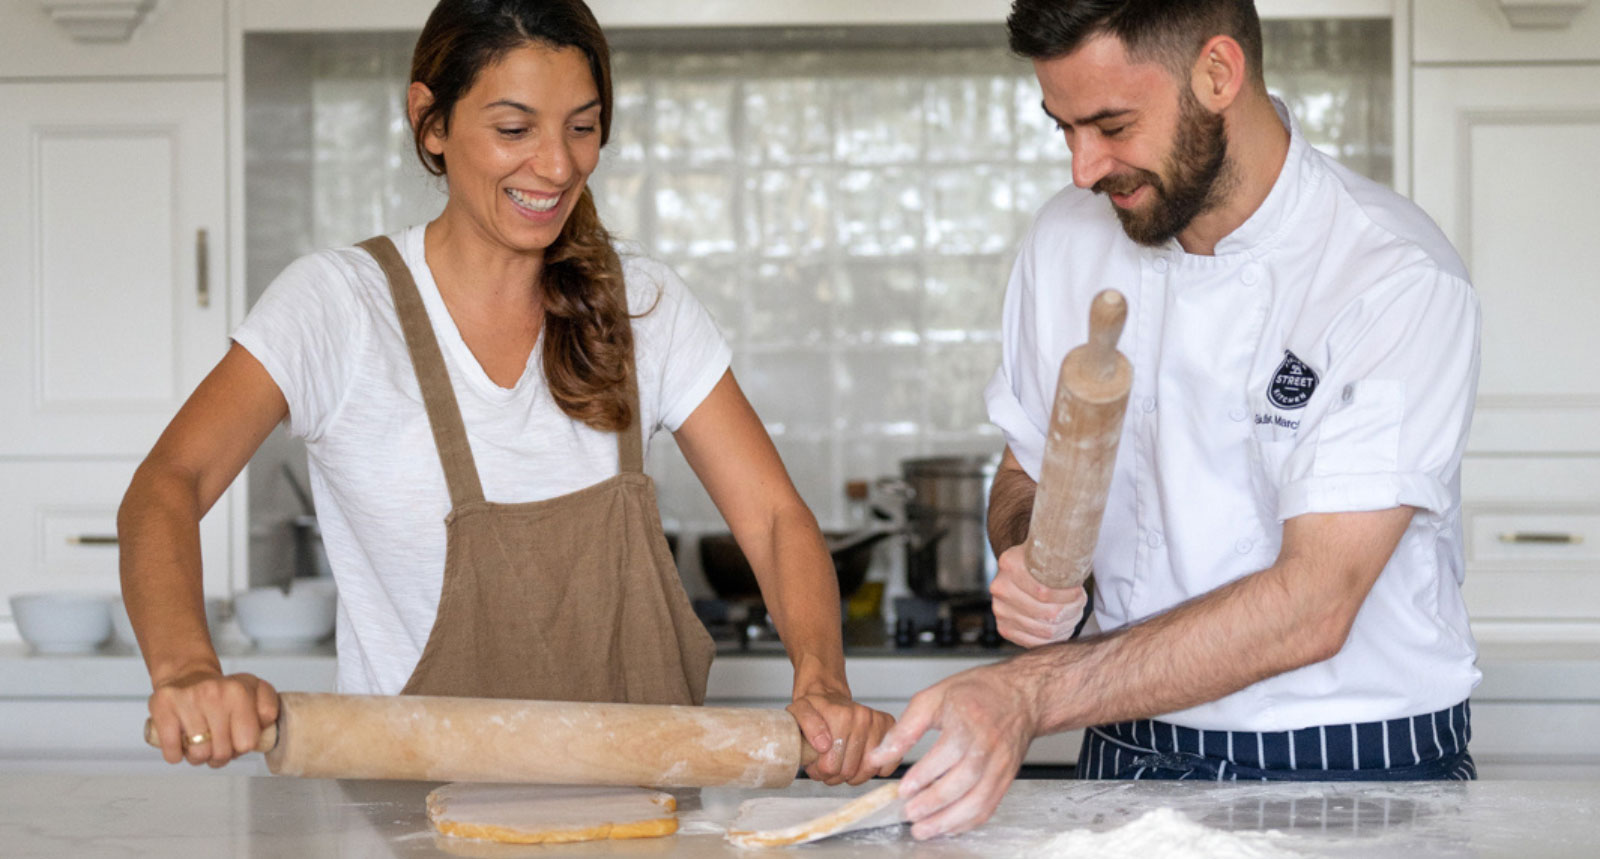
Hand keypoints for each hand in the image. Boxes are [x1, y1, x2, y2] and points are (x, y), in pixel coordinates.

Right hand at [147, 669, 277, 767]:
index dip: (241, 748)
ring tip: (199, 743)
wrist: (186, 675)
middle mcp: (213, 693)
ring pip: (198, 755)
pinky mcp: (162, 707)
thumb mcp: (254, 691)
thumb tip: (267, 723)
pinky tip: (181, 743)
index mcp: (239, 691)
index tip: (236, 740)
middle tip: (216, 744)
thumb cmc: (222, 691)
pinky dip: (176, 755)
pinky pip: (172, 752)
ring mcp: (186, 700)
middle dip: (220, 755)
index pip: (247, 743)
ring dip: (198, 757)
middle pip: (222, 753)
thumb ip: (268, 706)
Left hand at [787, 688, 896, 785]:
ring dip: (853, 775)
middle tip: (827, 766)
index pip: (832, 765)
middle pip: (850, 771)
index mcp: (842, 716)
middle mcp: (864, 718)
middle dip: (835, 775)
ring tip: (841, 766)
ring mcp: (879, 723)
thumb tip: (824, 744)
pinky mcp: (889, 728)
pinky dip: (874, 769)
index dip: (820, 772)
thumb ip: (807, 725)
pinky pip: (888, 762)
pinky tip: (860, 763)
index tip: (815, 765)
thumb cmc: (814, 709)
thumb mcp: (798, 712)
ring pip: (868, 771)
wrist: (829, 697)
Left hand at [862, 662, 1038, 839]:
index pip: (947, 753)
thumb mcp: (934, 698)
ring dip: (949, 820)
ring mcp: (1001, 764)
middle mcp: (988, 745)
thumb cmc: (978, 692)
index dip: (924, 775)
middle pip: (963, 782)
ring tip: (924, 828)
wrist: (1020, 695)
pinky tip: (948, 825)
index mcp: (969, 720)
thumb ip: (905, 729)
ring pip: (977, 800)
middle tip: (909, 813)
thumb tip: (880, 755)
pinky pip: (989, 806)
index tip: (903, 790)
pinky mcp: (1007, 778)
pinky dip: (968, 821)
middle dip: (933, 803)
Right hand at [989, 544, 1087, 647]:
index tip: (1079, 591)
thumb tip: (1082, 563)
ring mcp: (1000, 610)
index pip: (1045, 591)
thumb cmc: (1040, 561)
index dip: (1070, 595)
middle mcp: (1000, 587)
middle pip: (1047, 613)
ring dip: (1067, 625)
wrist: (1021, 569)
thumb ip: (1061, 556)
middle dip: (1071, 611)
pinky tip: (1064, 627)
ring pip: (1045, 630)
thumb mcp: (1047, 551)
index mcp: (1010, 564)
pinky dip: (1055, 638)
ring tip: (1074, 614)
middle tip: (1080, 604)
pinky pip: (1035, 643)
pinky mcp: (1004, 628)